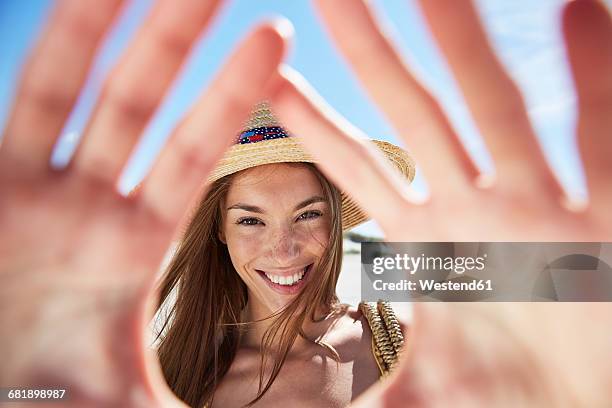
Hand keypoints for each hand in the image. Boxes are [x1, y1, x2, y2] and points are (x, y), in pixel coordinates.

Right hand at [0, 1, 288, 405]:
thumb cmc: (52, 404)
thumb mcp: (136, 401)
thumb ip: (199, 398)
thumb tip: (306, 407)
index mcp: (130, 242)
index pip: (192, 150)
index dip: (228, 93)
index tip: (276, 33)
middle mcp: (80, 204)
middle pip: (136, 99)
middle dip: (173, 34)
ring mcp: (23, 192)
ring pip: (62, 87)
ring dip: (90, 22)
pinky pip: (5, 114)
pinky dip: (27, 60)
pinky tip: (56, 4)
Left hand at [267, 0, 611, 405]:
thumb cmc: (514, 398)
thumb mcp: (432, 391)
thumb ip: (372, 384)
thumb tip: (317, 391)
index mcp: (431, 242)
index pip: (359, 169)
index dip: (316, 124)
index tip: (269, 79)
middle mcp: (479, 210)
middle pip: (414, 115)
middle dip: (374, 52)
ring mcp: (544, 207)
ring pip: (499, 110)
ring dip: (468, 46)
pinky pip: (602, 140)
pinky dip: (597, 80)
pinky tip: (583, 11)